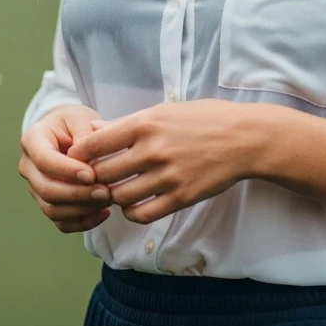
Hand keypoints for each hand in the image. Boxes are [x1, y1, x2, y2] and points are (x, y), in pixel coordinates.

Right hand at [19, 103, 113, 233]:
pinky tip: (104, 212)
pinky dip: (83, 222)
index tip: (92, 174)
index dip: (67, 171)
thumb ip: (86, 135)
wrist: (70, 132)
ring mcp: (36, 188)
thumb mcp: (82, 118)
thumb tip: (90, 160)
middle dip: (77, 194)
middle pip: (46, 189)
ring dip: (82, 209)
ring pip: (52, 209)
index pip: (44, 160)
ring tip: (108, 199)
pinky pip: (61, 222)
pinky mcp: (48, 203)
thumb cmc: (76, 122)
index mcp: (33, 140)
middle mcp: (29, 167)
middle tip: (105, 192)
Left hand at [65, 98, 261, 223]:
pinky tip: (135, 204)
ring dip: (113, 196)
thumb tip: (94, 130)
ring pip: (119, 196)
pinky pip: (142, 214)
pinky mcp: (180, 197)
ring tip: (117, 190)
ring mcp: (166, 176)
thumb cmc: (205, 119)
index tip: (81, 159)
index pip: (93, 144)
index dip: (80, 154)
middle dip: (94, 178)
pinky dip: (131, 212)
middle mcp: (152, 150)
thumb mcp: (165, 111)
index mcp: (145, 123)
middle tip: (95, 180)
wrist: (245, 138)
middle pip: (102, 174)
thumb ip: (127, 123)